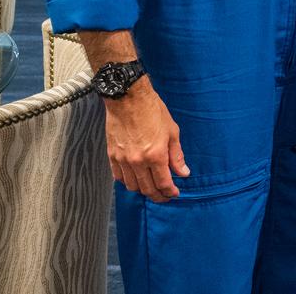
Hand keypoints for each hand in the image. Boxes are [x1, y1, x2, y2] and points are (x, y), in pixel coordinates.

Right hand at [102, 79, 189, 201]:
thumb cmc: (153, 111)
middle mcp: (137, 161)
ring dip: (143, 190)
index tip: (175, 194)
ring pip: (132, 186)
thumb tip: (183, 172)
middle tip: (166, 196)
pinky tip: (135, 179)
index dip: (170, 192)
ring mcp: (123, 159)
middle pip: (147, 189)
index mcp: (155, 155)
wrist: (128, 98)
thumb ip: (177, 155)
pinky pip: (119, 177)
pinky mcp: (112, 155)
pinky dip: (128, 182)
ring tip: (152, 188)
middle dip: (158, 196)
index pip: (163, 183)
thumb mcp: (172, 131)